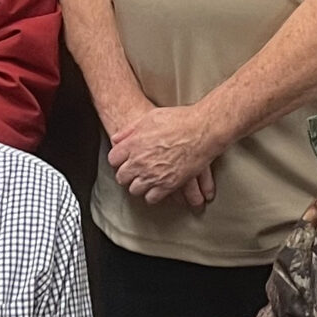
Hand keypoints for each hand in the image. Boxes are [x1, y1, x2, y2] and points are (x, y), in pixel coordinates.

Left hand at [107, 104, 222, 204]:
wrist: (203, 130)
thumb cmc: (180, 121)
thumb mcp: (150, 118)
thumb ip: (130, 130)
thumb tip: (117, 138)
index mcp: (133, 145)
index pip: (113, 159)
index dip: (118, 160)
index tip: (122, 161)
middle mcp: (140, 162)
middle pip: (122, 177)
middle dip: (126, 175)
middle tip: (132, 173)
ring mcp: (153, 175)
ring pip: (134, 190)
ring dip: (138, 186)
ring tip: (143, 182)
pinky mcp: (168, 185)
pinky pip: (151, 198)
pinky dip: (152, 195)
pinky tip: (155, 189)